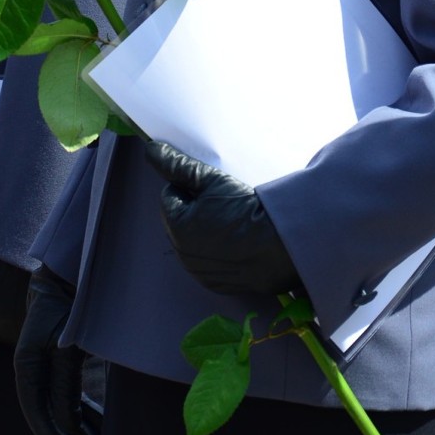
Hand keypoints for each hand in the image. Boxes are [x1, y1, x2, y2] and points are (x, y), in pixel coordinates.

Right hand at [14, 266, 97, 434]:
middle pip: (49, 414)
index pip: (35, 411)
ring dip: (78, 428)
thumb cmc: (69, 301)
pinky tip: (97, 426)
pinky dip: (85, 412)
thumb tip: (65, 427)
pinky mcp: (68, 361)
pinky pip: (74, 394)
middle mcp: (36, 369)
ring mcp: (52, 366)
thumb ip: (64, 385)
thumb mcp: (66, 346)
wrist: (74, 269)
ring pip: (63, 408)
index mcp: (27, 365)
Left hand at [145, 140, 299, 294]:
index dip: (189, 186)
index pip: (170, 196)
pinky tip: (236, 240)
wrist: (282, 246)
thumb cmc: (247, 209)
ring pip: (192, 241)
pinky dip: (216, 250)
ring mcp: (199, 272)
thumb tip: (153, 151)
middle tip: (222, 201)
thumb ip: (179, 166)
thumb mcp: (213, 180)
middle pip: (179, 220)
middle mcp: (182, 254)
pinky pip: (207, 261)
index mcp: (177, 227)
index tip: (211, 187)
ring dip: (203, 230)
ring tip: (232, 220)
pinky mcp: (216, 284)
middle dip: (193, 208)